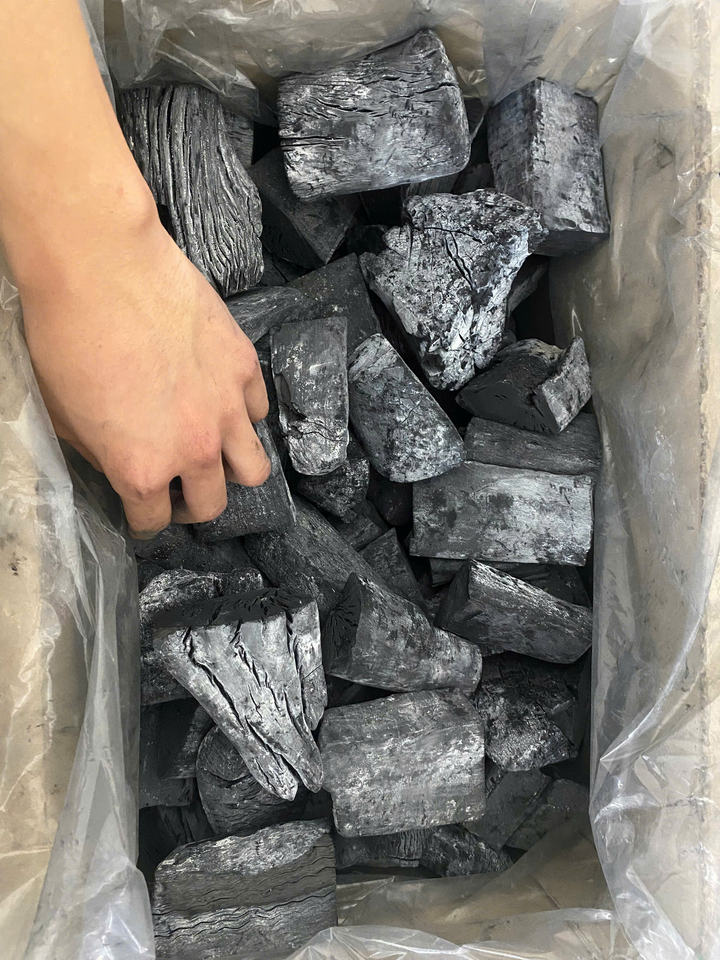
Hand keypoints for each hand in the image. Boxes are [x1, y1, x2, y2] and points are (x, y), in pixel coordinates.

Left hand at [20, 210, 269, 537]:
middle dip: (192, 505)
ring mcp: (228, 409)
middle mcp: (195, 450)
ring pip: (254, 470)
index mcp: (142, 470)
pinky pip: (257, 411)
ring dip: (233, 472)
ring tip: (215, 455)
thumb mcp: (63, 414)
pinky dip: (242, 415)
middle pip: (212, 505)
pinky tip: (221, 400)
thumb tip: (117, 459)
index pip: (153, 520)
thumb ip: (100, 453)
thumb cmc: (65, 337)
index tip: (141, 509)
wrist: (100, 266)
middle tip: (178, 487)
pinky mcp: (245, 367)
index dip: (143, 519)